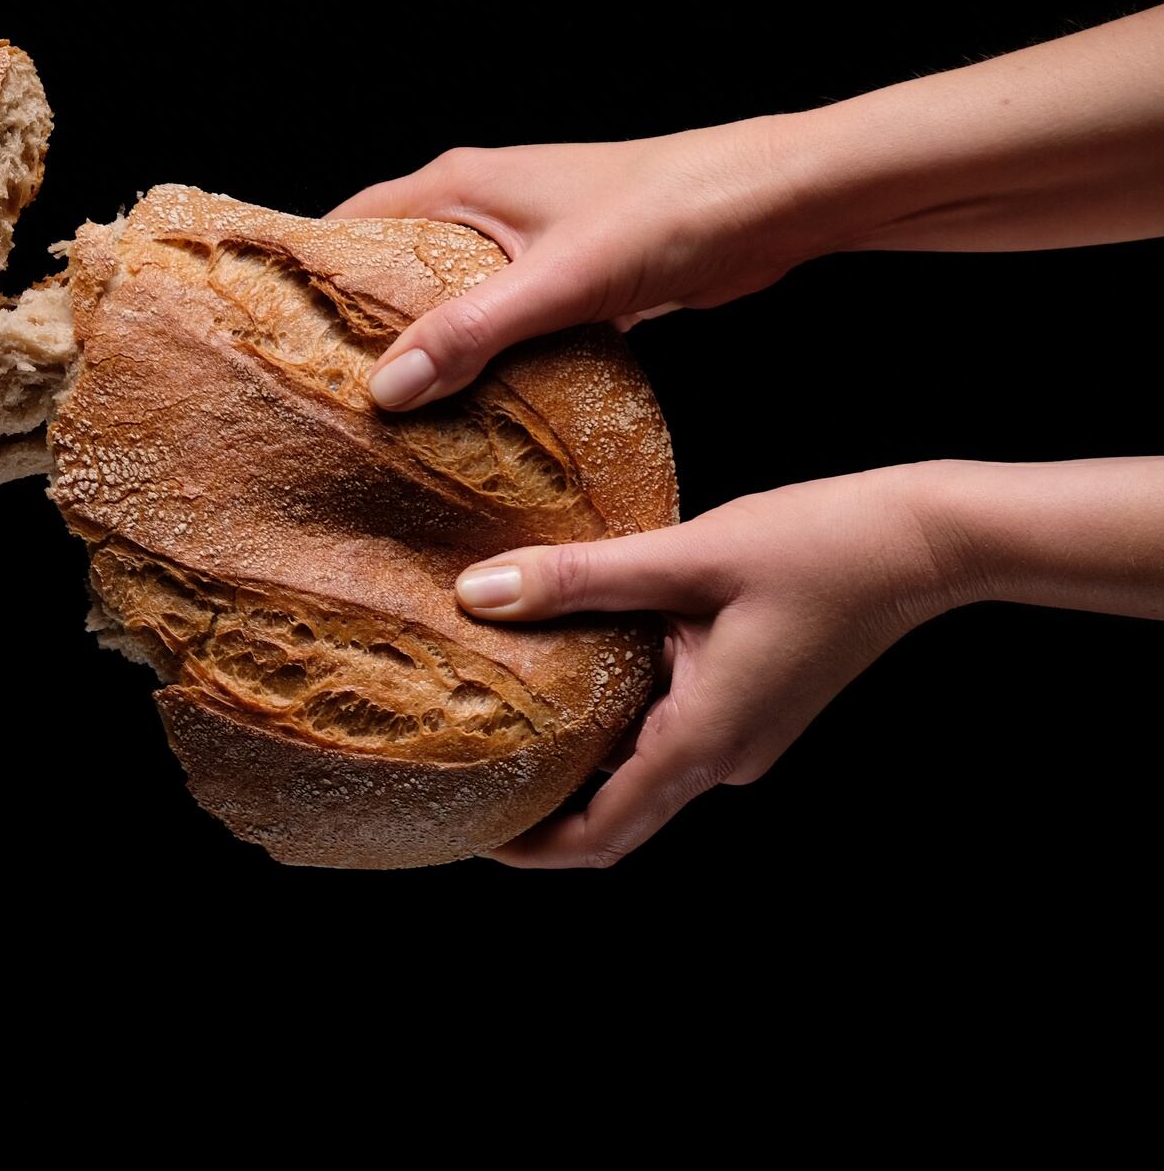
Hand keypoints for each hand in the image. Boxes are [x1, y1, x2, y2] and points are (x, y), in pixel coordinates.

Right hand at [332, 120, 812, 410]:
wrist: (776, 203)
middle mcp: (487, 208)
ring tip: (387, 418)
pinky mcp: (572, 283)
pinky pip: (507, 331)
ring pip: (454, 305)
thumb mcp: (559, 278)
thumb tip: (388, 389)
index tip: (272, 328)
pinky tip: (476, 419)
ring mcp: (530, 246)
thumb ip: (472, 331)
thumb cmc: (673, 208)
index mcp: (463, 183)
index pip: (355, 222)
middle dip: (362, 326)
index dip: (311, 270)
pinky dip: (489, 368)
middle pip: (398, 271)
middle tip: (322, 392)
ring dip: (430, 353)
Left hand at [451, 466, 959, 866]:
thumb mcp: (685, 554)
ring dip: (573, 763)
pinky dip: (610, 725)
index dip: (529, 846)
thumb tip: (478, 593)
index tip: (468, 832)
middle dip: (537, 808)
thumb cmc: (818, 544)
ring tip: (495, 723)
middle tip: (462, 775)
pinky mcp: (748, 709)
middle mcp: (724, 757)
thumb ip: (579, 578)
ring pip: (637, 774)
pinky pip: (663, 736)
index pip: (602, 834)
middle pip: (613, 815)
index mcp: (705, 740)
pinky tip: (566, 676)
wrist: (923, 541)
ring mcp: (740, 738)